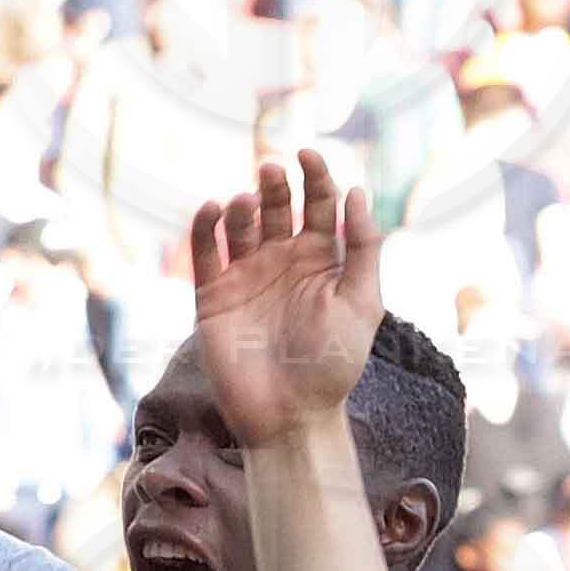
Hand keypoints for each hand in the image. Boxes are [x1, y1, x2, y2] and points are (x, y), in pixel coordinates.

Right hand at [188, 154, 383, 451]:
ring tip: (247, 204)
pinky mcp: (214, 296)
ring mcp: (247, 277)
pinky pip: (206, 253)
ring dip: (243, 207)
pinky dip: (206, 228)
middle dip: (275, 185)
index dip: (315, 176)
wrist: (291, 416)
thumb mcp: (362, 304)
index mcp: (322, 261)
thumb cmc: (334, 365)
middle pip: (278, 207)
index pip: (319, 205)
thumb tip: (358, 191)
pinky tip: (212, 209)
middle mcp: (283, 263)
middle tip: (271, 171)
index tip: (308, 154)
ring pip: (241, 225)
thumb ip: (364, 248)